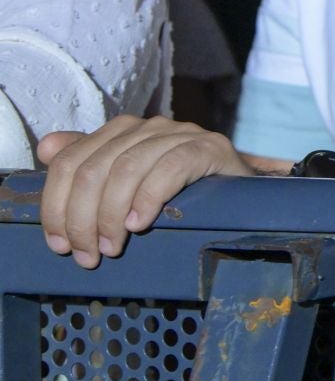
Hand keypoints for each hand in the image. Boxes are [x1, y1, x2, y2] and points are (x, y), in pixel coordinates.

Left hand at [36, 116, 256, 267]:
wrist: (242, 194)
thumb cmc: (179, 193)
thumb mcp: (128, 183)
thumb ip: (89, 164)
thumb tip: (47, 148)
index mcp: (121, 131)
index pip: (70, 161)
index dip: (56, 205)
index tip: (59, 244)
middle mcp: (147, 126)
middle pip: (94, 168)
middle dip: (83, 219)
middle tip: (88, 254)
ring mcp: (179, 133)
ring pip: (127, 168)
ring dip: (112, 215)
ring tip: (114, 247)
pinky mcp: (209, 146)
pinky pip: (170, 168)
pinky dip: (149, 198)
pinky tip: (142, 223)